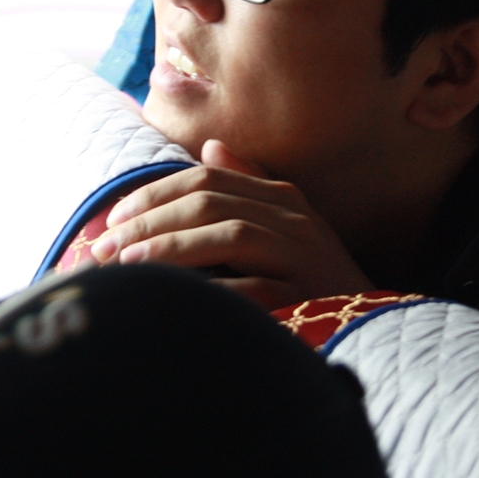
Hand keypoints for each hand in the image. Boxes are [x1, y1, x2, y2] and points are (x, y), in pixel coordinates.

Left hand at [89, 139, 374, 310]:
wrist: (374, 329)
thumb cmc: (315, 281)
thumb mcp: (286, 229)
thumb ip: (247, 187)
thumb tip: (209, 148)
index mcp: (282, 198)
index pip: (206, 178)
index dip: (154, 193)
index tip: (114, 219)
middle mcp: (295, 220)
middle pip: (209, 202)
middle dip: (150, 221)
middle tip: (104, 247)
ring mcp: (305, 257)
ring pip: (229, 234)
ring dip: (172, 246)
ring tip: (130, 262)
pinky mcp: (311, 296)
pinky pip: (254, 288)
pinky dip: (212, 291)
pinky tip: (178, 298)